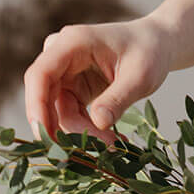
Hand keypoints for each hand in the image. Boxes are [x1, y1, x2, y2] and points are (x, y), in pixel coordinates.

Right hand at [23, 16, 172, 143]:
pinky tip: (111, 139)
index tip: (44, 134)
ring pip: (58, 111)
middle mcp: (61, 56)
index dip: (36, 105)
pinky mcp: (72, 88)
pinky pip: (69, 115)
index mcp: (72, 42)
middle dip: (63, 128)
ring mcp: (64, 73)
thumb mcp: (139, 76)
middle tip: (93, 151)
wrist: (156, 45)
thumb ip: (118, 99)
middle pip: (45, 97)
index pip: (40, 74)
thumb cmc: (149, 51)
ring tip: (114, 145)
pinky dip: (87, 131)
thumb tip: (99, 123)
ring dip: (81, 133)